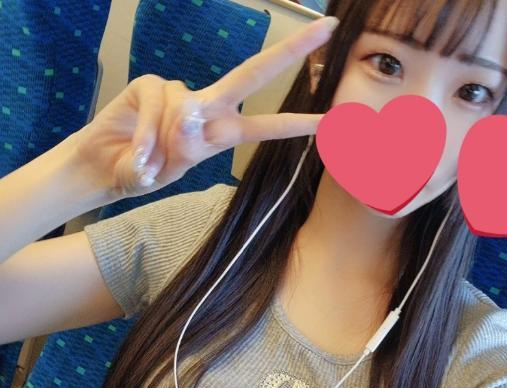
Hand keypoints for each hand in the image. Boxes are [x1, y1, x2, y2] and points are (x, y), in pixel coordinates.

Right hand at [71, 15, 338, 200]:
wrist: (104, 170)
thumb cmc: (144, 172)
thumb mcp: (170, 170)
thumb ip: (185, 147)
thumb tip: (190, 110)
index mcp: (221, 134)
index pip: (267, 127)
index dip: (300, 123)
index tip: (335, 120)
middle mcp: (208, 108)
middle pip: (253, 75)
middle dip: (291, 52)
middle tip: (329, 27)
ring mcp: (179, 93)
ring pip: (186, 107)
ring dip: (166, 142)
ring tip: (150, 164)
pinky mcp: (150, 84)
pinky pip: (156, 104)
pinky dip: (147, 133)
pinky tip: (138, 152)